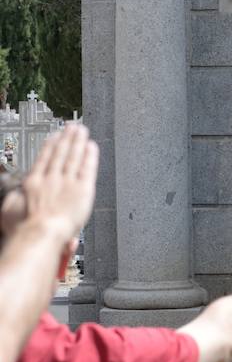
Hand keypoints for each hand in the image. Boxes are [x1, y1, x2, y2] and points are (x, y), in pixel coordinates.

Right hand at [17, 124, 98, 240]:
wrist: (40, 234)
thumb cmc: (24, 229)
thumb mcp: (9, 211)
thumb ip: (13, 199)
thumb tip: (15, 195)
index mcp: (33, 183)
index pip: (44, 159)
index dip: (51, 146)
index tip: (55, 137)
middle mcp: (51, 179)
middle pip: (60, 153)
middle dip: (67, 139)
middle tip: (72, 127)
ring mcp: (67, 182)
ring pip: (73, 157)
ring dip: (78, 142)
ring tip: (82, 131)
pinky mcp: (82, 188)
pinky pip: (87, 168)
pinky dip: (89, 156)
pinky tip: (92, 146)